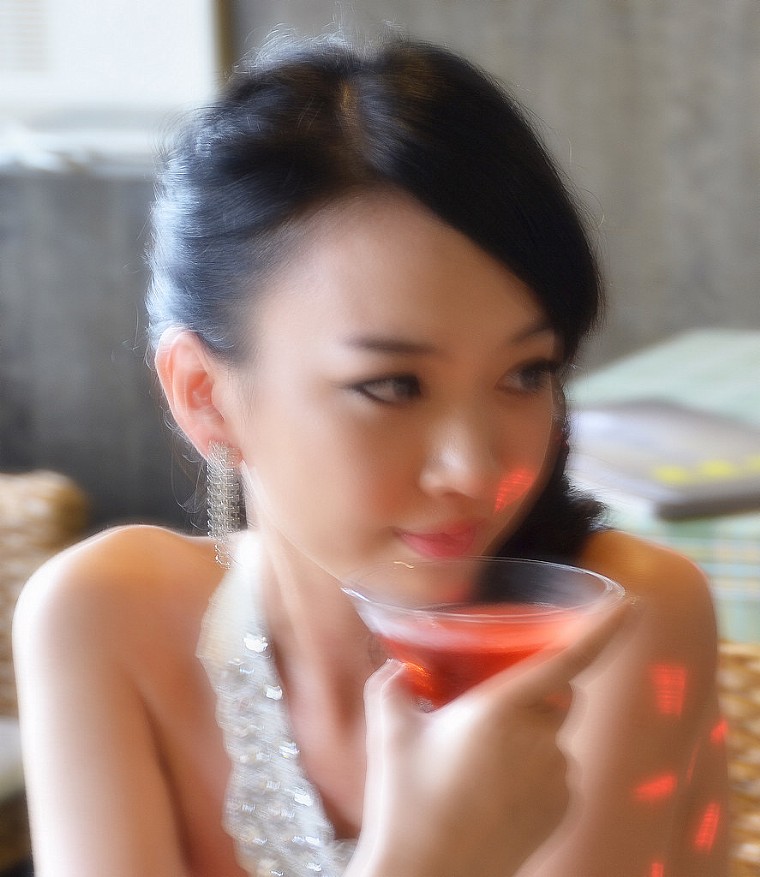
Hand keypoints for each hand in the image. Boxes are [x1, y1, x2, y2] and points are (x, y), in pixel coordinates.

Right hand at [349, 600, 631, 876]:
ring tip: (478, 764)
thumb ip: (393, 684)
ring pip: (554, 733)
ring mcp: (556, 778)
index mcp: (501, 710)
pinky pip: (557, 768)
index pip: (567, 658)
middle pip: (558, 692)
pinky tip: (494, 790)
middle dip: (535, 688)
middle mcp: (539, 740)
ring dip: (529, 732)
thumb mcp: (389, 732)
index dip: (602, 627)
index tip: (628, 602)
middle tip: (488, 708)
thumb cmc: (406, 804)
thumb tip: (399, 668)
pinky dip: (534, 766)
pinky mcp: (562, 810)